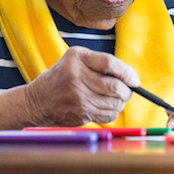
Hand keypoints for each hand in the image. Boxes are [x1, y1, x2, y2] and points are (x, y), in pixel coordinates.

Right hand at [23, 46, 138, 125]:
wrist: (38, 102)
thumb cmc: (64, 77)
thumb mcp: (76, 60)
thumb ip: (102, 63)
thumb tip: (132, 77)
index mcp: (77, 58)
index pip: (110, 64)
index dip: (127, 72)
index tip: (134, 79)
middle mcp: (76, 77)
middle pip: (115, 86)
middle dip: (127, 90)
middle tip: (127, 91)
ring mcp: (78, 98)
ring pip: (114, 103)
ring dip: (120, 102)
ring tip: (114, 98)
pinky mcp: (80, 114)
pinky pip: (108, 116)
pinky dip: (112, 112)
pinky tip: (105, 107)